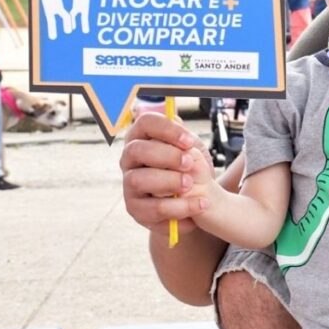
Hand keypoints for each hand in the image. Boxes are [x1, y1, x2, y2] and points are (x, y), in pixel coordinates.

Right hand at [120, 112, 212, 237]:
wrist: (197, 200)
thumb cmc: (188, 169)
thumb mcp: (190, 149)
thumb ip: (182, 136)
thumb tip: (174, 118)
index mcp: (142, 139)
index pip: (145, 123)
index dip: (166, 129)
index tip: (189, 142)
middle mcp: (129, 161)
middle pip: (137, 150)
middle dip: (166, 155)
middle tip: (189, 163)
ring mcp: (129, 186)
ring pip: (138, 180)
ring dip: (169, 181)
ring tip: (190, 184)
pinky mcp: (137, 210)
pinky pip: (153, 209)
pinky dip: (180, 207)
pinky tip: (199, 204)